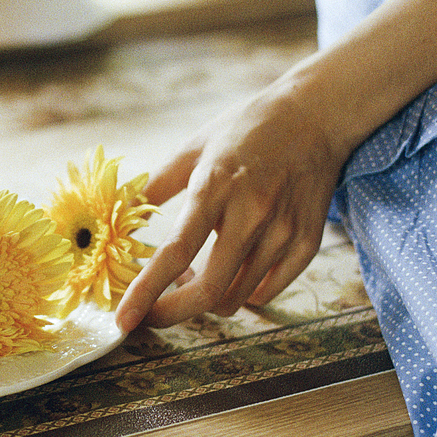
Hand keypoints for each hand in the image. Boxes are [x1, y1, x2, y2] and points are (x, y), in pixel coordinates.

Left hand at [115, 79, 349, 331]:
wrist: (315, 115)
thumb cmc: (248, 130)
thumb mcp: (194, 147)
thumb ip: (154, 187)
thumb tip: (120, 218)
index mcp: (216, 186)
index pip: (176, 252)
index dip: (146, 291)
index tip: (124, 320)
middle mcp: (253, 213)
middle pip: (208, 291)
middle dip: (170, 313)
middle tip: (150, 313)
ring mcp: (284, 232)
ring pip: (235, 297)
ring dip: (205, 297)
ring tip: (194, 271)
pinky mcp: (307, 244)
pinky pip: (266, 293)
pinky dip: (240, 293)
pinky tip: (231, 268)